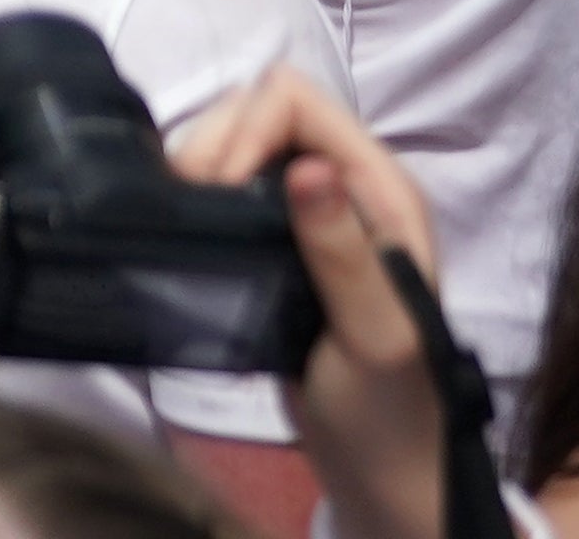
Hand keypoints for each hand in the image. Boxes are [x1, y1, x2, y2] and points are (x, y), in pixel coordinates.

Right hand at [168, 67, 463, 538]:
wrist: (385, 477)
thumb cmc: (390, 412)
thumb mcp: (375, 336)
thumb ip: (342, 251)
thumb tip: (307, 168)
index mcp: (384, 193)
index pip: (298, 101)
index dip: (244, 129)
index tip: (211, 192)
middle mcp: (351, 189)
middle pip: (261, 108)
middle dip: (213, 144)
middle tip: (190, 210)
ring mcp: (315, 215)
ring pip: (239, 141)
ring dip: (201, 168)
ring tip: (188, 224)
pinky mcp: (282, 244)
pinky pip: (231, 186)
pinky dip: (200, 195)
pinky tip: (190, 230)